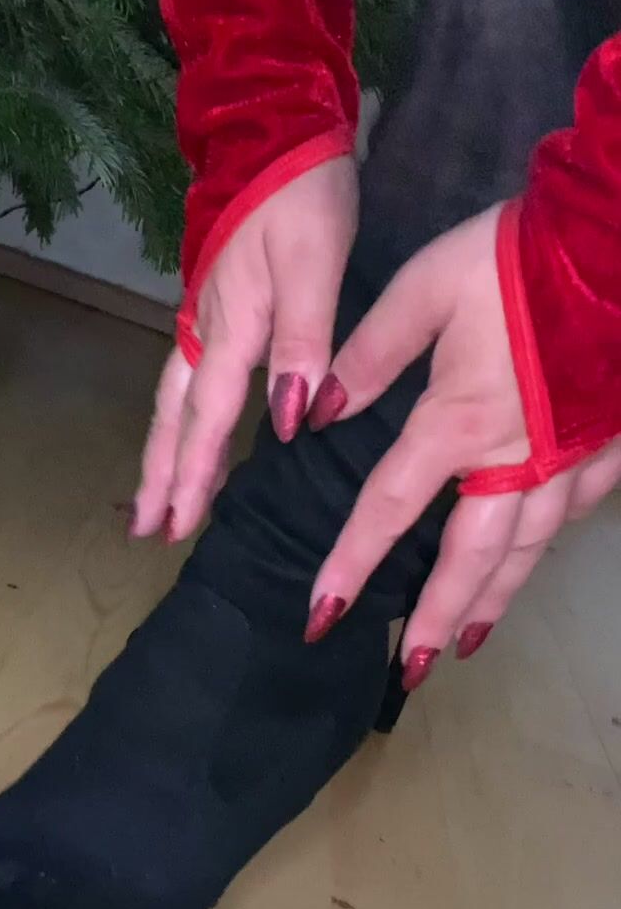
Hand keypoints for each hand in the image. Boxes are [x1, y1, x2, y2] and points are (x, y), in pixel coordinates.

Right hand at [132, 155, 357, 543]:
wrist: (273, 124)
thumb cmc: (301, 193)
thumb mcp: (315, 262)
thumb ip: (304, 342)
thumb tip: (287, 422)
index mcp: (231, 324)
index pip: (208, 417)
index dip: (195, 474)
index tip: (178, 525)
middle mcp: (206, 326)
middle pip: (174, 416)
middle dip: (161, 475)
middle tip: (146, 529)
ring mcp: (202, 313)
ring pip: (172, 396)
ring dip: (163, 450)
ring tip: (153, 497)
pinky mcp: (212, 300)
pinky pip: (186, 374)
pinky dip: (179, 415)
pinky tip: (188, 430)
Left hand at [306, 205, 620, 684]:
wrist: (615, 237)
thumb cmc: (515, 257)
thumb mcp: (424, 288)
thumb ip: (368, 355)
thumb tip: (318, 412)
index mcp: (457, 424)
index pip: (388, 510)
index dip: (351, 566)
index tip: (321, 617)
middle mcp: (515, 459)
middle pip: (469, 559)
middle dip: (437, 620)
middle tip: (411, 670)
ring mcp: (570, 458)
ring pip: (527, 550)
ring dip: (493, 601)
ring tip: (465, 643)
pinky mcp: (608, 444)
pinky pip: (576, 513)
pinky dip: (547, 547)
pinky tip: (531, 562)